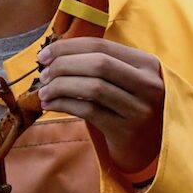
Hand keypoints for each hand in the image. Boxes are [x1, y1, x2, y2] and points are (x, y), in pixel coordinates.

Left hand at [36, 38, 164, 174]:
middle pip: (98, 64)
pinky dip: (64, 105)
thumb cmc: (129, 106)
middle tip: (44, 75)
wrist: (149, 147)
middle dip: (63, 66)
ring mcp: (139, 109)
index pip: (101, 46)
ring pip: (93, 88)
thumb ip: (100, 63)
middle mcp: (148, 84)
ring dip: (61, 87)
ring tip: (44, 92)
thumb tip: (54, 53)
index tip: (44, 55)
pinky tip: (51, 105)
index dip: (68, 47)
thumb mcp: (126, 79)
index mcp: (147, 63)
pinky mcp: (126, 131)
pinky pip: (89, 111)